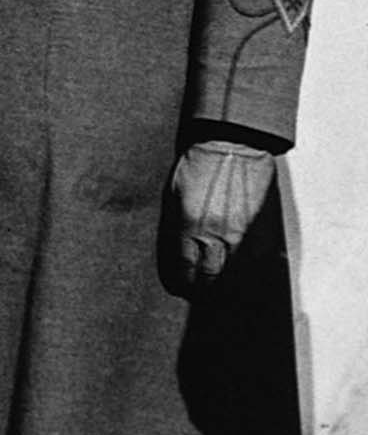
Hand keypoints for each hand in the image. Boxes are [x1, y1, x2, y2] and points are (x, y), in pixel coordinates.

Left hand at [171, 140, 275, 284]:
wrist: (232, 145)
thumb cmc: (196, 168)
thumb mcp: (172, 198)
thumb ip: (174, 231)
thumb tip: (175, 262)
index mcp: (187, 227)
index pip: (183, 272)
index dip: (179, 284)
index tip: (179, 286)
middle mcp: (215, 235)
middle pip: (209, 280)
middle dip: (200, 289)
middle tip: (196, 289)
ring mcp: (242, 235)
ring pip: (234, 278)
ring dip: (224, 285)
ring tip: (217, 285)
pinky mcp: (262, 231)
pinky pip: (256, 265)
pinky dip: (247, 273)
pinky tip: (239, 272)